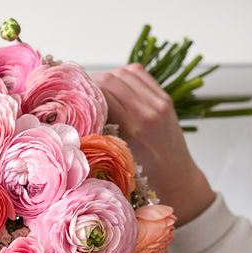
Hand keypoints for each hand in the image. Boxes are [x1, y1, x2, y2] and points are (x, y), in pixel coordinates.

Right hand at [91, 63, 215, 225]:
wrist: (177, 179)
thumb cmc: (146, 178)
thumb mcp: (117, 160)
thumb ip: (101, 135)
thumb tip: (77, 116)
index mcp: (134, 128)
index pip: (102, 92)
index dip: (84, 93)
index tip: (74, 99)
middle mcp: (148, 111)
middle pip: (111, 78)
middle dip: (92, 83)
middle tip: (83, 96)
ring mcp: (159, 102)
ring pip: (124, 73)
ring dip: (108, 78)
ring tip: (99, 92)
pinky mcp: (165, 98)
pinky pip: (139, 74)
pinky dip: (124, 76)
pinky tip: (116, 87)